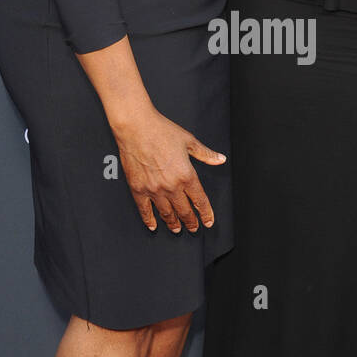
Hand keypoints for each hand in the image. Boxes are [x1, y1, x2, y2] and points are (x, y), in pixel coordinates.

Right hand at [113, 106, 225, 233]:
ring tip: (177, 229)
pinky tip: (153, 225)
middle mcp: (171, 186)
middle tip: (193, 228)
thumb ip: (205, 154)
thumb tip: (220, 159)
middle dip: (191, 222)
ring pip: (166, 214)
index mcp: (186, 175)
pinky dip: (149, 220)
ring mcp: (154, 189)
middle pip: (184, 211)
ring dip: (173, 223)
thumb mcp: (189, 141)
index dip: (205, 214)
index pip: (200, 201)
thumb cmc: (161, 131)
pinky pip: (145, 210)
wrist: (136, 127)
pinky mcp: (138, 189)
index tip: (208, 221)